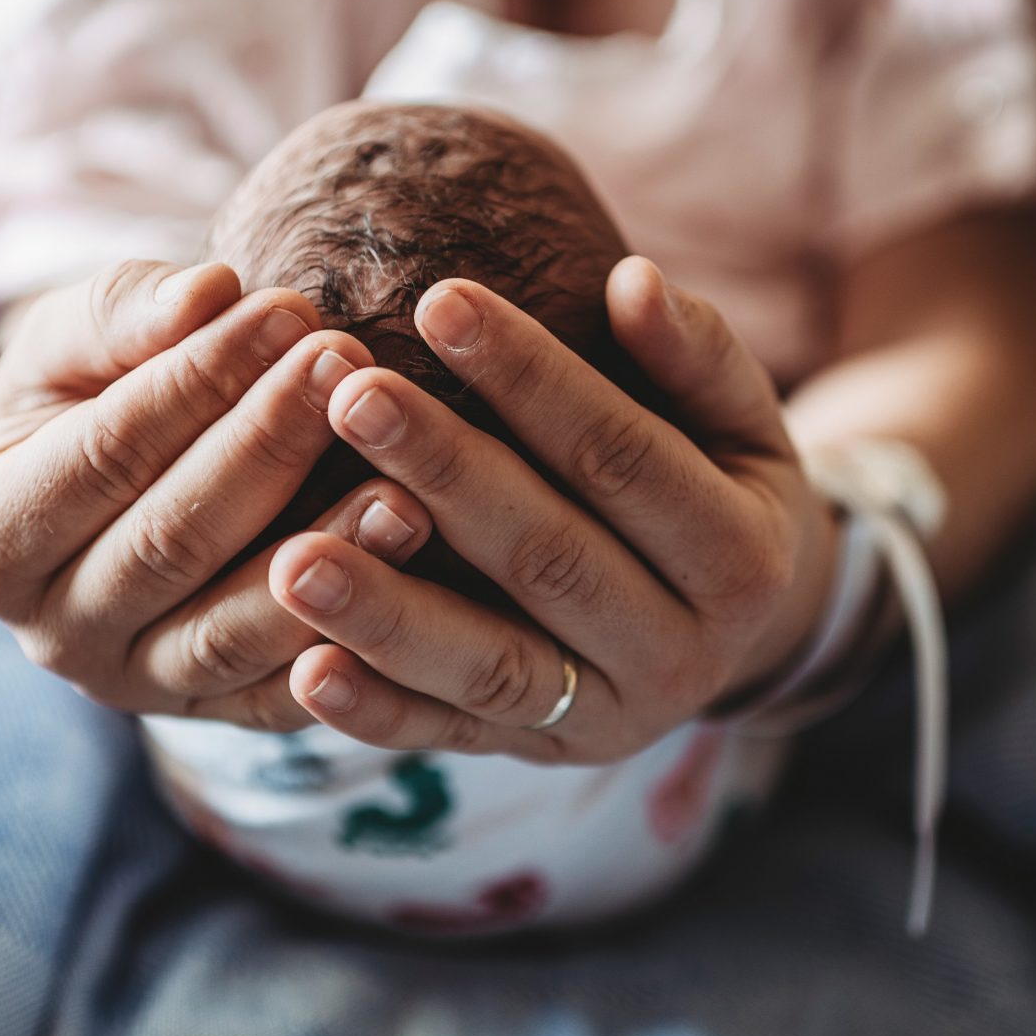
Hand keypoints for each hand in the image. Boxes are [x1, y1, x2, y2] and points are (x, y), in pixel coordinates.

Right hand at [0, 260, 434, 727]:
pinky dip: (352, 644)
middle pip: (171, 542)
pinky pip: (290, 696)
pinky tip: (417, 569)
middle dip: (269, 445)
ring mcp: (137, 688)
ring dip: (326, 550)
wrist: (126, 481)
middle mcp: (52, 633)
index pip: (102, 455)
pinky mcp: (220, 719)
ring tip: (406, 478)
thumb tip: (208, 294)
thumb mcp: (79, 338)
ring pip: (233, 630)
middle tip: (353, 365)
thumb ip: (128, 309)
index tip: (287, 309)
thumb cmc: (96, 389)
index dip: (196, 381)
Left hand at [268, 257, 839, 763]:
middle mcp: (682, 654)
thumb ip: (696, 356)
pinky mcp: (537, 756)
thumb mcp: (740, 423)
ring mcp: (607, 718)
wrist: (743, 634)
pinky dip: (377, 713)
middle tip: (349, 398)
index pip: (622, 457)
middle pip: (549, 558)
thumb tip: (635, 280)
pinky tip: (303, 671)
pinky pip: (449, 739)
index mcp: (742, 558)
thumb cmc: (719, 488)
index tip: (440, 300)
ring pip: (491, 667)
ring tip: (292, 555)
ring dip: (388, 615)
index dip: (534, 380)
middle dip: (445, 475)